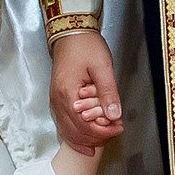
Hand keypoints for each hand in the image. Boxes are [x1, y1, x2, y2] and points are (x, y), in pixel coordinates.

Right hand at [50, 31, 121, 150]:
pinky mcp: (57, 99)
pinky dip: (74, 135)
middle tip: (116, 131)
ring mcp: (55, 101)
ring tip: (103, 138)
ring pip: (68, 131)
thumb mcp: (102, 67)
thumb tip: (114, 115)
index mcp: (68, 93)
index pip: (85, 125)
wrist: (70, 33)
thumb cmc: (85, 46)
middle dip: (97, 136)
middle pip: (76, 131)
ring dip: (86, 138)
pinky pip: (63, 124)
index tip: (119, 127)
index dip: (103, 131)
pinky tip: (84, 141)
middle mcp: (58, 101)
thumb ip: (108, 92)